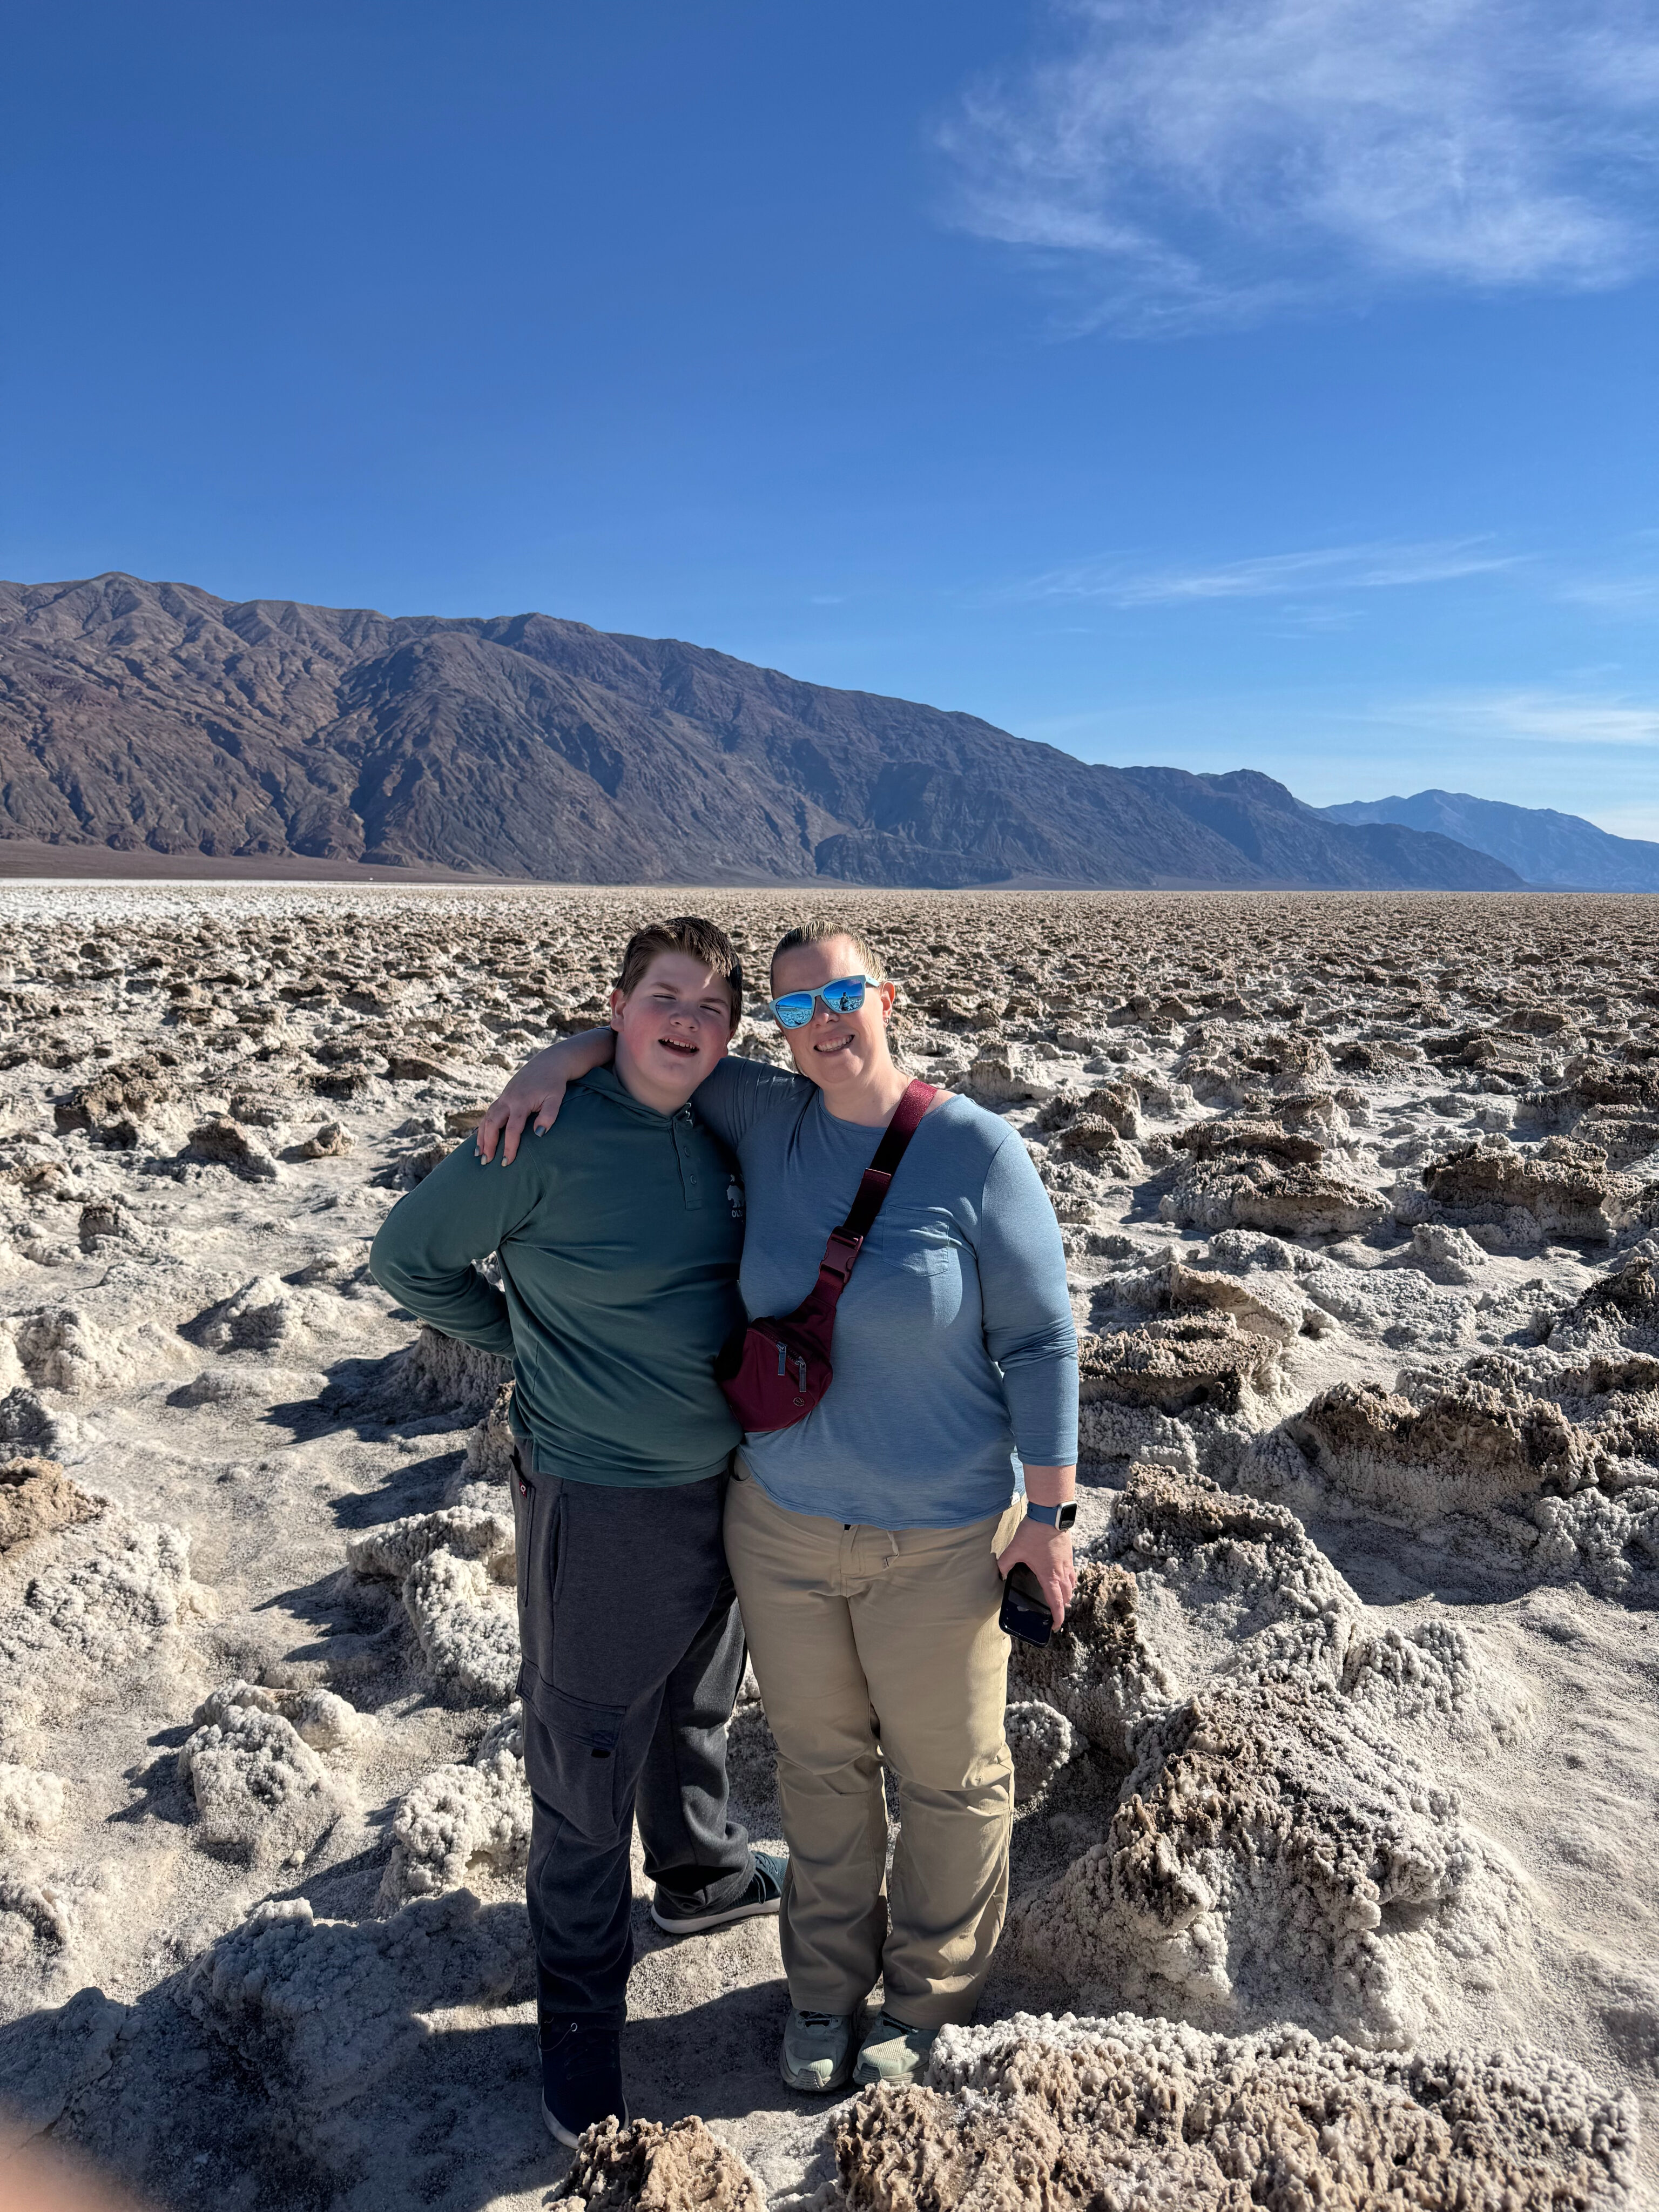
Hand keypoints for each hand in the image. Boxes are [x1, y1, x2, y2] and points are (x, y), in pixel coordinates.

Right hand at [474, 1046, 574, 1165]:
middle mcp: (508, 1099)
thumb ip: (549, 1116)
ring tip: (479, 1153)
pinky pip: (489, 1113)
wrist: (549, 1063)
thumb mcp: (556, 1098)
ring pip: (487, 1117)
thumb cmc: (554, 1083)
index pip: (512, 1129)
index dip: (509, 1147)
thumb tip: (539, 1134)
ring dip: (482, 1136)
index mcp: (521, 1101)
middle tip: (486, 1161)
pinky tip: (481, 1137)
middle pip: (493, 1123)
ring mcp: (504, 1097)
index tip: (507, 1162)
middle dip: (488, 1143)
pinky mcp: (503, 1096)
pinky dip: (483, 1126)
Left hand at [996, 1517, 1075, 1626]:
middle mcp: (1061, 1573)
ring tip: (1061, 1599)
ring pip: (1071, 1586)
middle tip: (1054, 1613)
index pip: (1056, 1603)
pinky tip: (1064, 1579)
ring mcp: (1067, 1564)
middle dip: (1062, 1607)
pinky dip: (1070, 1582)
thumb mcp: (1014, 1549)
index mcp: (1049, 1576)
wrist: (1051, 1514)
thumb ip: (1004, 1563)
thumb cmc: (1034, 1533)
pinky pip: (1072, 1574)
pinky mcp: (1069, 1555)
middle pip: (1066, 1597)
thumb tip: (999, 1573)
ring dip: (1067, 1595)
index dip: (1057, 1617)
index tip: (1055, 1626)